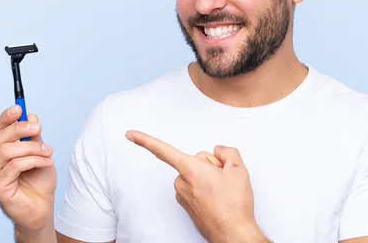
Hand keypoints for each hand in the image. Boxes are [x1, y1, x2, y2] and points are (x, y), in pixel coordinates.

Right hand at [0, 105, 56, 231]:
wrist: (41, 207)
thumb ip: (33, 136)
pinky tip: (47, 163)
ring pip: (7, 150)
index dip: (6, 117)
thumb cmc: (38, 181)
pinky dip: (34, 160)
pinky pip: (15, 165)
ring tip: (48, 152)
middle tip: (38, 129)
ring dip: (32, 148)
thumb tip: (31, 116)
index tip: (19, 108)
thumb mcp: (39, 152)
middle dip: (21, 129)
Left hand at [126, 131, 265, 242]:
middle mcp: (182, 182)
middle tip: (224, 180)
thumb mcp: (238, 169)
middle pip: (194, 161)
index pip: (164, 151)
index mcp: (191, 170)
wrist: (232, 234)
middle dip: (209, 166)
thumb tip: (218, 151)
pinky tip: (217, 198)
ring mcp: (183, 195)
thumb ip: (227, 151)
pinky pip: (194, 187)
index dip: (145, 140)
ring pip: (194, 174)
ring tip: (221, 192)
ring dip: (207, 178)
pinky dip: (204, 189)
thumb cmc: (234, 205)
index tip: (130, 134)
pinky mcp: (186, 205)